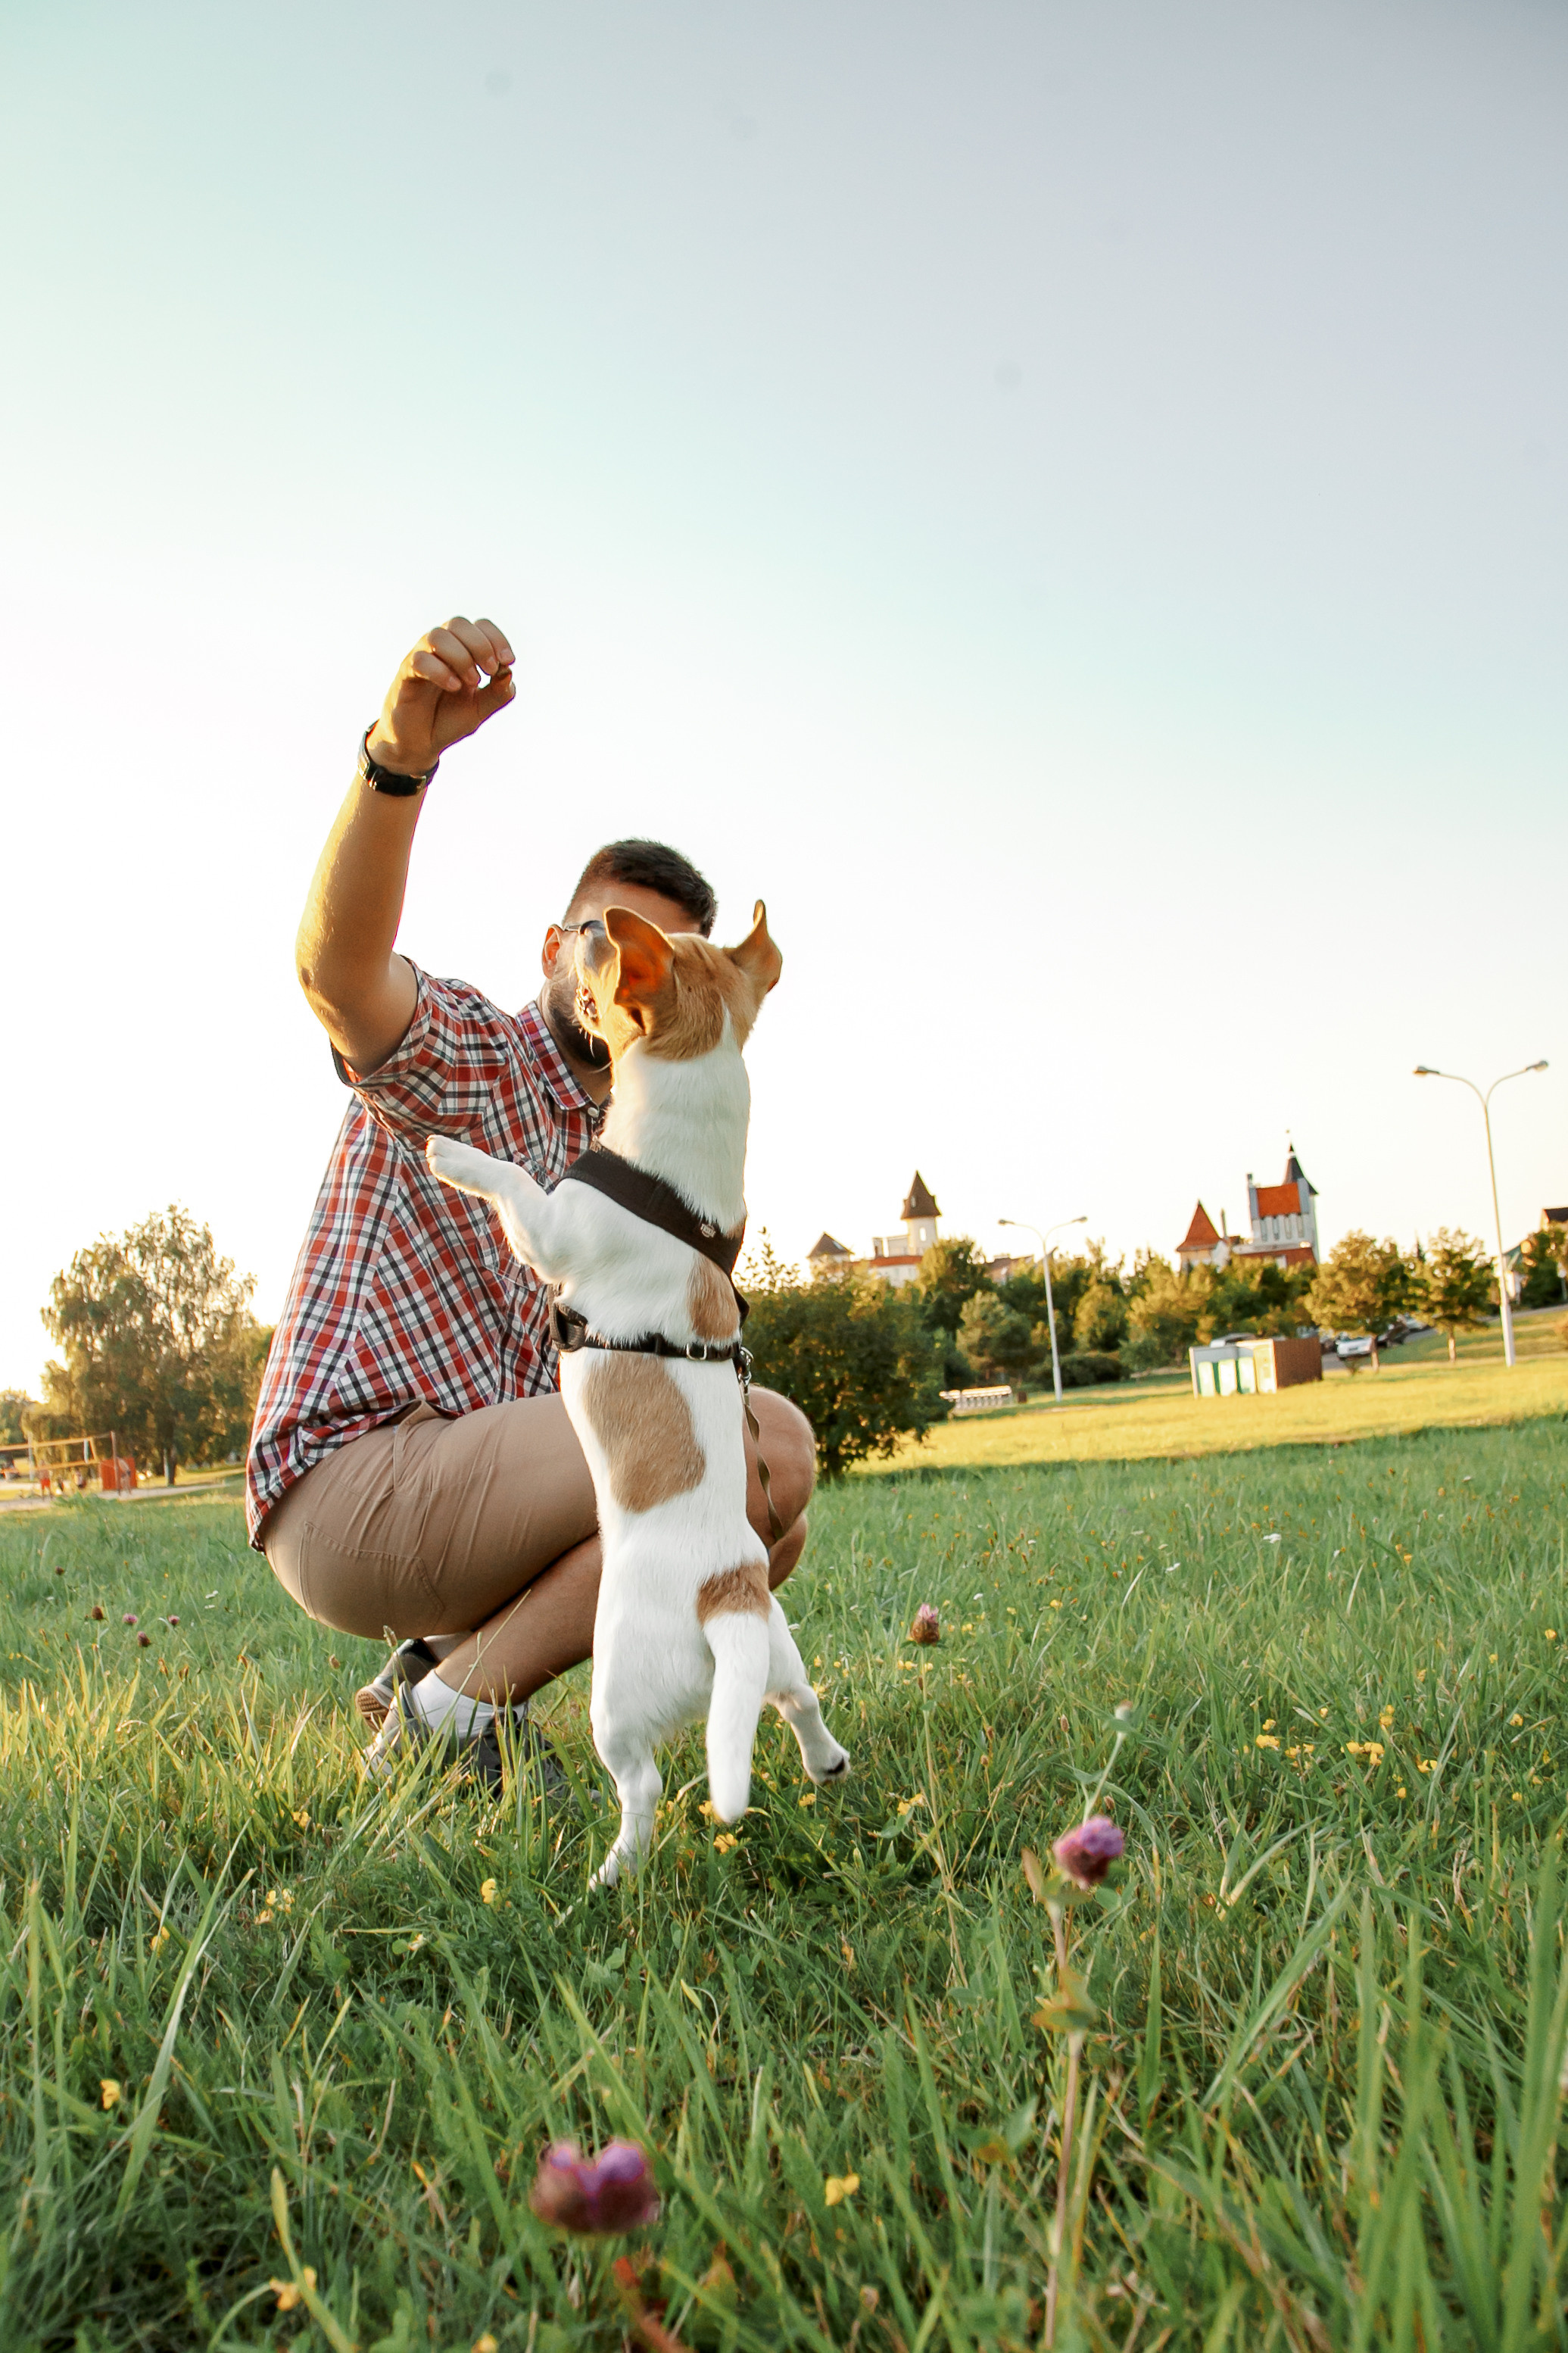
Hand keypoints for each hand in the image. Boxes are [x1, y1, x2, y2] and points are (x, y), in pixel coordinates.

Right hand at [365, 617, 515, 776]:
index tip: (508, 661)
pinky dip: (441, 671)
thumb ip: (498, 693)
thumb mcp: (481, 709)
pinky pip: (420, 660)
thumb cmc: (449, 720)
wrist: (421, 744)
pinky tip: (454, 687)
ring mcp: (422, 658)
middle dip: (481, 645)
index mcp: (462, 650)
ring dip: (461, 657)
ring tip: (471, 682)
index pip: (480, 625)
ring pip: (438, 636)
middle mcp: (441, 649)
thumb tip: (509, 672)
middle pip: (459, 623)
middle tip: (489, 671)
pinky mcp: (406, 674)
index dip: (496, 638)